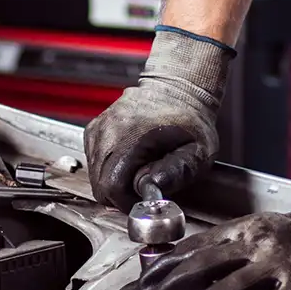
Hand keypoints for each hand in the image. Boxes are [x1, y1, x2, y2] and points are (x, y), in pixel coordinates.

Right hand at [84, 27, 233, 211]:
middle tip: (143, 186)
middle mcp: (108, 131)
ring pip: (94, 176)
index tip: (143, 198)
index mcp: (132, 136)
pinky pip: (93, 162)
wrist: (177, 88)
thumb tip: (153, 187)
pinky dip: (107, 169)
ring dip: (114, 181)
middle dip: (121, 195)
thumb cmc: (189, 119)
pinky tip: (128, 160)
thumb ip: (177, 172)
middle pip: (99, 185)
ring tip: (139, 169)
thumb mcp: (197, 150)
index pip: (111, 186)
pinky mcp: (94, 130)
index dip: (127, 201)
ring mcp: (98, 129)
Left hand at [141, 187, 290, 289]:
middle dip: (171, 289)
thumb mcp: (256, 229)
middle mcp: (256, 244)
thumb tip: (179, 265)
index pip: (192, 247)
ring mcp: (277, 268)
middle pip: (201, 268)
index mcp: (242, 228)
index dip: (163, 267)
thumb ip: (223, 245)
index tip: (144, 283)